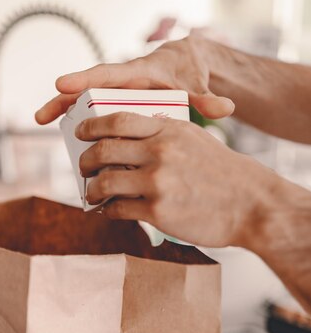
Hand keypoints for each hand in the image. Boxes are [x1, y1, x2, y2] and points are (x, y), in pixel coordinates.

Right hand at [35, 36, 234, 124]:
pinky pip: (91, 110)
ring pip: (84, 99)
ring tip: (39, 121)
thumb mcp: (198, 86)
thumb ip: (207, 98)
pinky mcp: (114, 102)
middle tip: (41, 115)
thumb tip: (226, 108)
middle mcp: (122, 80)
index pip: (109, 75)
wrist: (187, 65)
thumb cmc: (190, 74)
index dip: (85, 80)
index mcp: (139, 73)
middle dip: (63, 99)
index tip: (61, 84)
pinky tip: (62, 135)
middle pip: (87, 88)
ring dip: (61, 109)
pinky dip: (77, 119)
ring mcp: (115, 91)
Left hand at [76, 112, 275, 247]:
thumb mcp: (194, 139)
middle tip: (83, 168)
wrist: (251, 204)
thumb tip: (127, 141)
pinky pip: (119, 209)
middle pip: (104, 150)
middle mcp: (160, 152)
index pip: (118, 121)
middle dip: (85, 160)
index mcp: (169, 129)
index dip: (91, 126)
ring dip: (92, 190)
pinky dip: (108, 211)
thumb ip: (163, 135)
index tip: (81, 133)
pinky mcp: (158, 211)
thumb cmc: (222, 173)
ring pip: (105, 182)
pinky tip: (109, 211)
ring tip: (92, 194)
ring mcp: (158, 182)